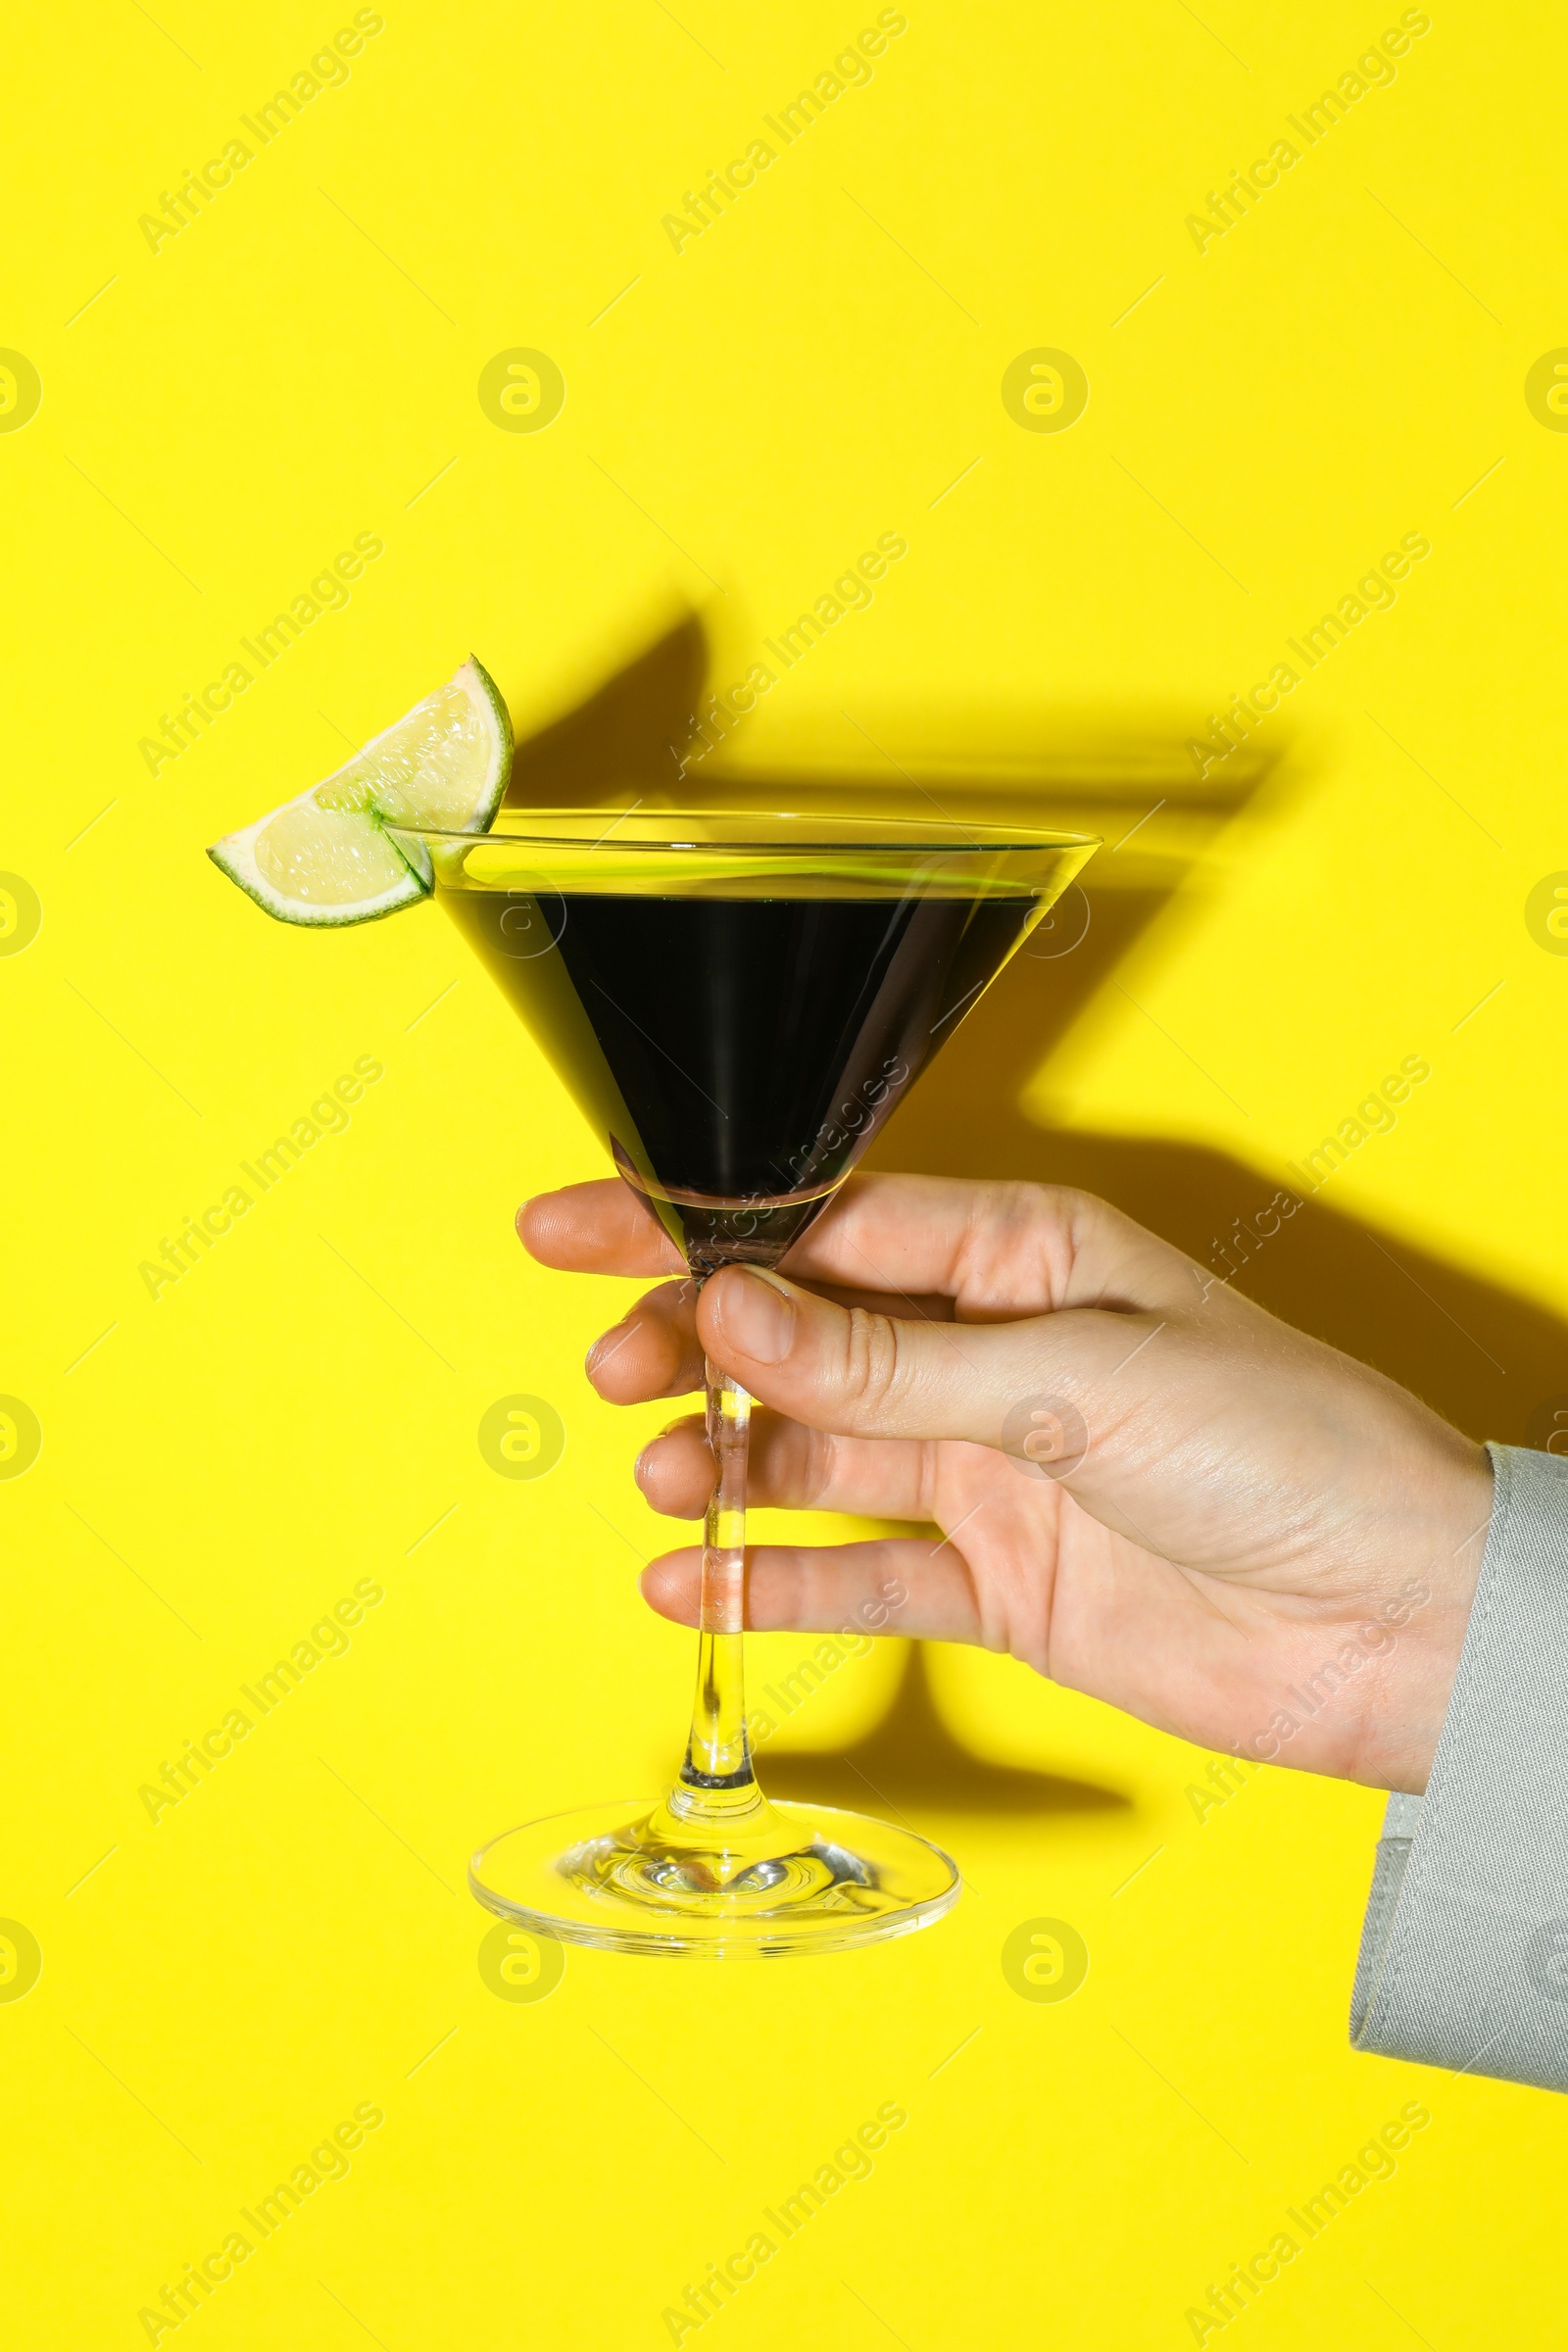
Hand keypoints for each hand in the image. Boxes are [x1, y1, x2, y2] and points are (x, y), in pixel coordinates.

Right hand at [520, 1173, 1491, 1793]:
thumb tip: (732, 1312)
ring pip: (816, 1449)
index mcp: (1024, 1256)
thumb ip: (892, 1363)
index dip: (699, 1224)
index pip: (829, 1221)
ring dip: (725, 1460)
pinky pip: (860, 1572)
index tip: (586, 1227)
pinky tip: (696, 1583)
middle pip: (800, 1336)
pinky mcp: (1001, 1581)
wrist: (1405, 1625)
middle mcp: (992, 1354)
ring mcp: (990, 1469)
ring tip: (661, 1480)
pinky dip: (776, 1579)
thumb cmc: (1290, 1451)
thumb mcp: (1077, 1381)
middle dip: (693, 1344)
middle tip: (610, 1368)